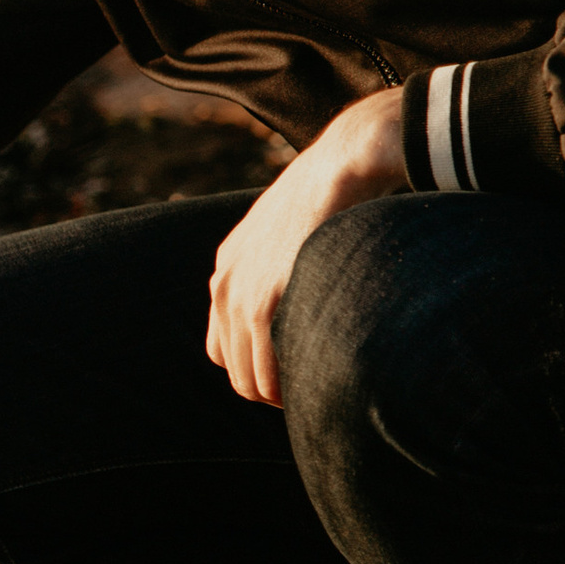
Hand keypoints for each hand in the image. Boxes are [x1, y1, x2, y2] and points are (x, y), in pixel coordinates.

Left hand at [205, 89, 405, 406]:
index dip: (256, 366)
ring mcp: (238, 293)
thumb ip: (289, 268)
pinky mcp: (261, 300)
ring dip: (277, 395)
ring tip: (314, 397)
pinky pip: (263, 367)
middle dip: (267, 388)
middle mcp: (224, 283)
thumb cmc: (334, 200)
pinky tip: (311, 388)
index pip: (224, 343)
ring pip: (246, 376)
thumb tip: (313, 298)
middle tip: (308, 394)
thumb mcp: (294, 235)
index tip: (293, 373)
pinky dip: (284, 389)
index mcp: (227, 269)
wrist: (341, 166)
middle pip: (231, 366)